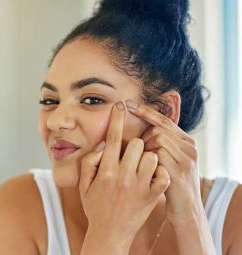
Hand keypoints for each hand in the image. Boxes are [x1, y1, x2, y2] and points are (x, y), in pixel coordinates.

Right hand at [79, 102, 169, 251]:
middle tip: (132, 152)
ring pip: (152, 156)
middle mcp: (123, 177)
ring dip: (148, 156)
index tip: (121, 106)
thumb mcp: (83, 186)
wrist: (110, 234)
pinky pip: (163, 174)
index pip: (113, 139)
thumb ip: (89, 163)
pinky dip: (160, 172)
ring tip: (141, 165)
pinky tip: (152, 177)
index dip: (117, 119)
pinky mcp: (152, 196)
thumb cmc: (95, 207)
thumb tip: (101, 147)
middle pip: (137, 144)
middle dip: (135, 143)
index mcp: (105, 172)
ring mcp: (140, 187)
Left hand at [125, 100, 202, 226]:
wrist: (185, 211)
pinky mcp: (179, 172)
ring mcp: (186, 160)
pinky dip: (147, 161)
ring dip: (144, 150)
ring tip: (141, 165)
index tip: (127, 104)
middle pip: (158, 129)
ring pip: (158, 140)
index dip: (145, 111)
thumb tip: (141, 129)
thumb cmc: (170, 184)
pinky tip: (144, 172)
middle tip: (136, 154)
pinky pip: (157, 156)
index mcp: (186, 142)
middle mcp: (190, 148)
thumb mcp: (170, 161)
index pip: (164, 120)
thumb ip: (162, 145)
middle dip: (143, 139)